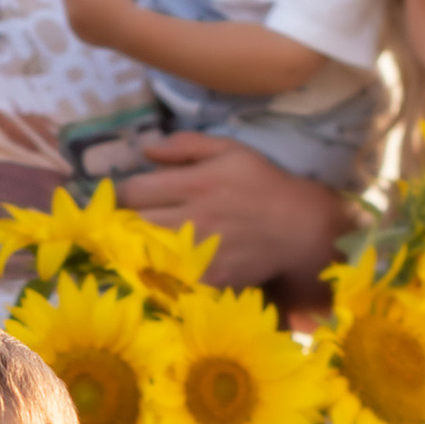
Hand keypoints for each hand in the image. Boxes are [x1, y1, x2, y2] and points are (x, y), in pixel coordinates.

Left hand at [51, 0, 138, 47]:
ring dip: (81, 3)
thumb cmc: (120, 1)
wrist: (130, 31)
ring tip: (101, 5)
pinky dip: (86, 17)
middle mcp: (71, 14)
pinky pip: (77, 22)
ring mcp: (74, 27)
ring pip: (71, 8)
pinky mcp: (80, 36)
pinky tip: (101, 17)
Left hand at [125, 129, 348, 290]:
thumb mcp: (230, 150)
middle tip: (144, 215)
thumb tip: (146, 151)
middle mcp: (191, 219)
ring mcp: (198, 252)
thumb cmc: (262, 183)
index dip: (125, 192)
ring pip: (148, 249)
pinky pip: (173, 272)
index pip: (132, 192)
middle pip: (134, 223)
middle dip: (132, 217)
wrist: (299, 228)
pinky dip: (170, 265)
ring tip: (159, 236)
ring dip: (147, 242)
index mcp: (193, 185)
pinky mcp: (207, 278)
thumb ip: (185, 145)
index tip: (133, 194)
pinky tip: (180, 257)